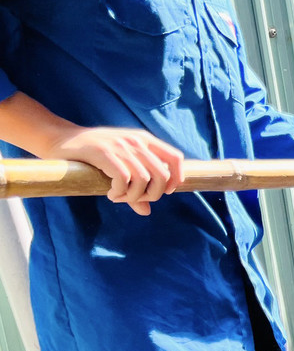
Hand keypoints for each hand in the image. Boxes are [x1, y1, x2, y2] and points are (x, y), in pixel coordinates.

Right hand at [48, 127, 184, 215]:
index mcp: (144, 140)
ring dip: (133, 196)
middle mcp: (136, 141)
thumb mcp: (119, 164)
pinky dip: (120, 193)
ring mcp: (120, 146)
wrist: (60, 138)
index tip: (164, 192)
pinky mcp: (104, 152)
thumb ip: (135, 185)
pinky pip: (124, 179)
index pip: (175, 157)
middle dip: (152, 194)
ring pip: (144, 180)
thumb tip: (147, 212)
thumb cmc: (92, 154)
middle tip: (134, 199)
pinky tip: (111, 194)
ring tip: (119, 197)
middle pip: (162, 174)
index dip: (176, 178)